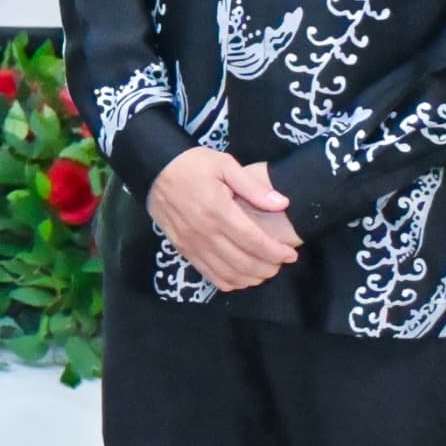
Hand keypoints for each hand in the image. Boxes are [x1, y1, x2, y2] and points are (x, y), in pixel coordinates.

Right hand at [145, 146, 299, 292]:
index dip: (276, 252)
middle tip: (281, 261)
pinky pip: (210, 275)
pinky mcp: (183, 250)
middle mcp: (204, 232)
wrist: (153, 169)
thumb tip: (282, 203)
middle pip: (244, 263)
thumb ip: (253, 187)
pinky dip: (230, 282)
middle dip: (268, 267)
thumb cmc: (192, 164)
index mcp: (218, 210)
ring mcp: (192, 244)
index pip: (254, 241)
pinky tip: (241, 276)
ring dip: (252, 277)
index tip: (291, 253)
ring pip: (228, 274)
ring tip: (265, 269)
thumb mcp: (224, 164)